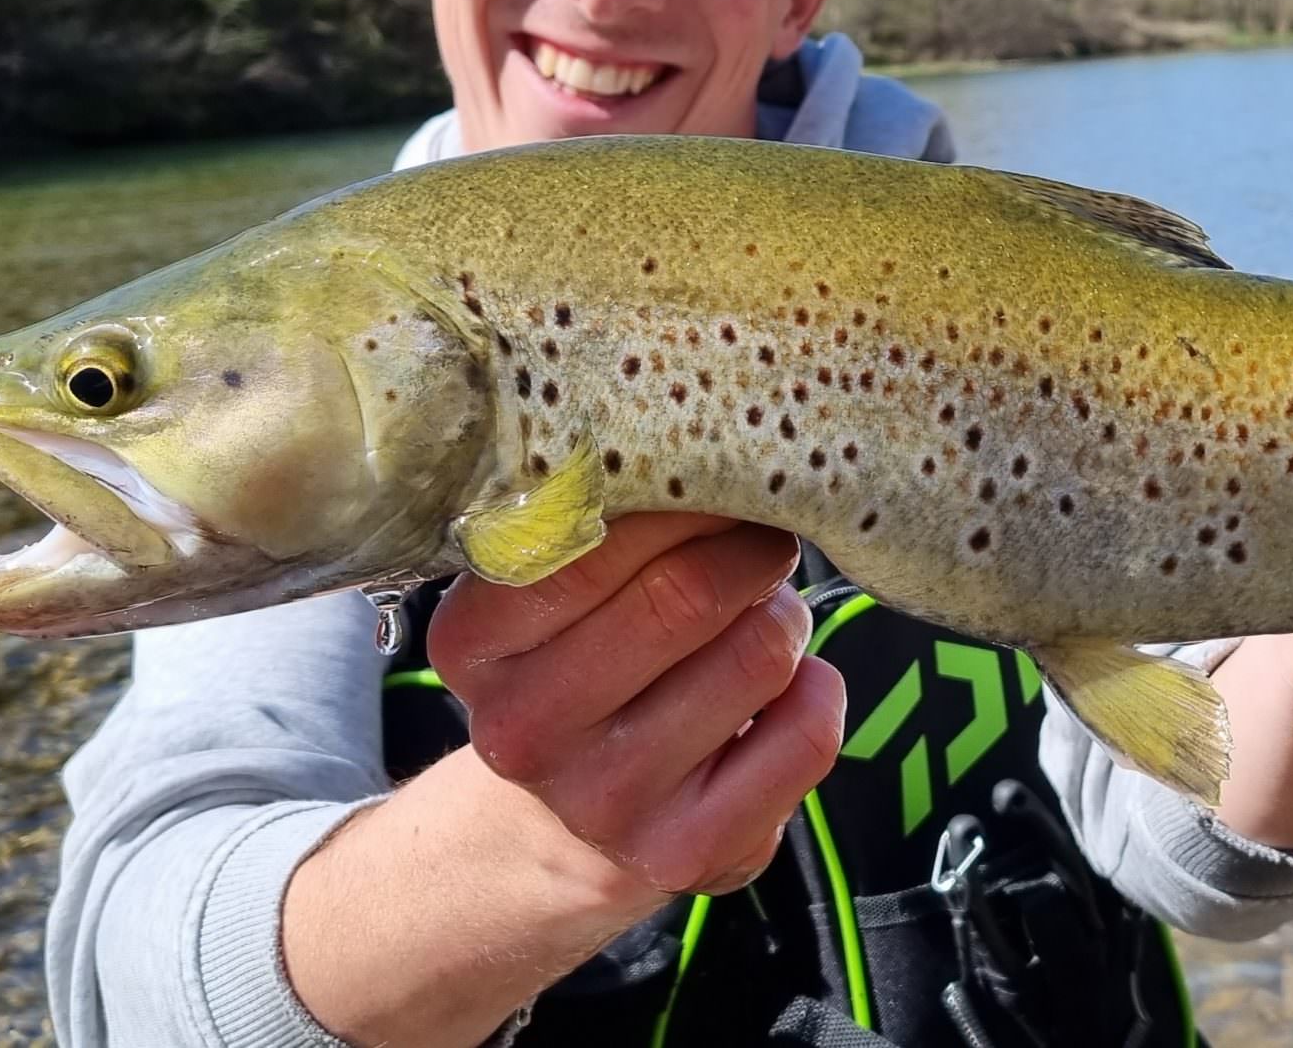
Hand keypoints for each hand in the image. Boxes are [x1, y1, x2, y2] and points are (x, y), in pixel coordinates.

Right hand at [426, 512, 846, 895]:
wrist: (564, 827)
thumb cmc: (575, 669)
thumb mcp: (543, 597)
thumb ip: (598, 524)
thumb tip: (711, 440)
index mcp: (474, 643)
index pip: (593, 541)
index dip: (683, 496)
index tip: (719, 472)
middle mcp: (526, 730)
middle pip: (688, 594)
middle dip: (749, 548)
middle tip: (761, 537)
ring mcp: (608, 802)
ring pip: (759, 654)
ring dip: (782, 617)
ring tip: (760, 619)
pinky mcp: (690, 851)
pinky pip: (807, 732)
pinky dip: (819, 690)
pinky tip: (786, 692)